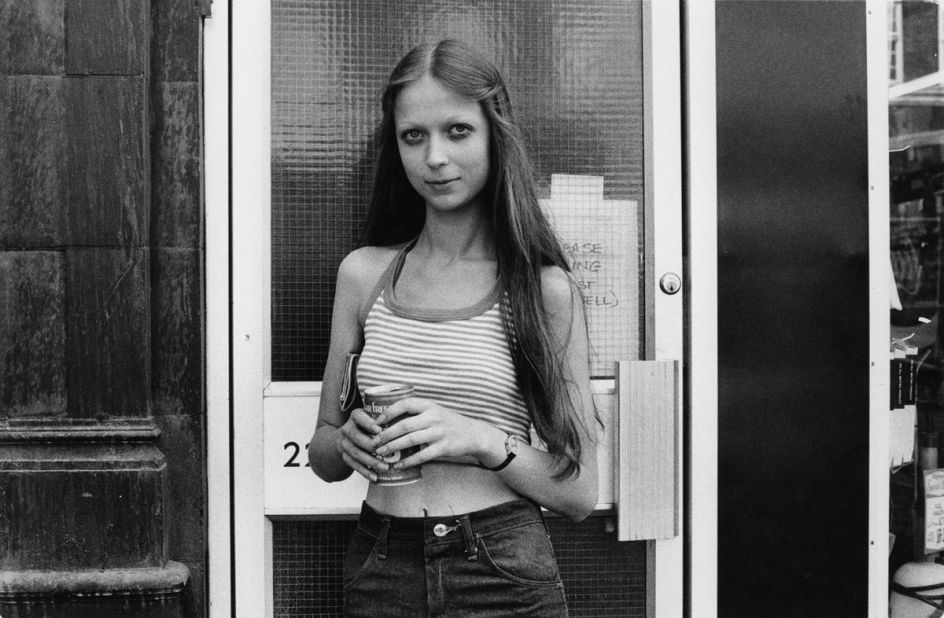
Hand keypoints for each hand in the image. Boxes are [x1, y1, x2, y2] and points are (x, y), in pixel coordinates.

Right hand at [338, 407, 389, 481]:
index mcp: (355, 416)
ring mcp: (344, 444)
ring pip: (356, 454)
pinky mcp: (344, 456)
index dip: (368, 424)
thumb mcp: (372, 417)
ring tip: (385, 467)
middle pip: (357, 438)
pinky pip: (354, 466)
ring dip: (371, 462)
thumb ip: (386, 419)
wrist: (346, 437)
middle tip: (385, 451)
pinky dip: (365, 472)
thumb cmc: (368, 425)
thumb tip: (407, 422)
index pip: (359, 417)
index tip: (379, 430)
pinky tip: (375, 478)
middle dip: (371, 446)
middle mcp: (347, 429)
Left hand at [374, 397, 505, 469]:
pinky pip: (422, 455)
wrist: (473, 434)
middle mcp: (434, 417)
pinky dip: (408, 461)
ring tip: (381, 453)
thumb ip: (417, 414)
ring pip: (410, 440)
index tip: (377, 421)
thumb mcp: (435, 411)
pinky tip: (399, 465)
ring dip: (393, 447)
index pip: (405, 404)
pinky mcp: (443, 447)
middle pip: (404, 425)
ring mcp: (439, 432)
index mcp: (429, 405)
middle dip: (386, 434)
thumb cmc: (448, 423)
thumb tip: (389, 420)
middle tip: (374, 441)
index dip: (389, 412)